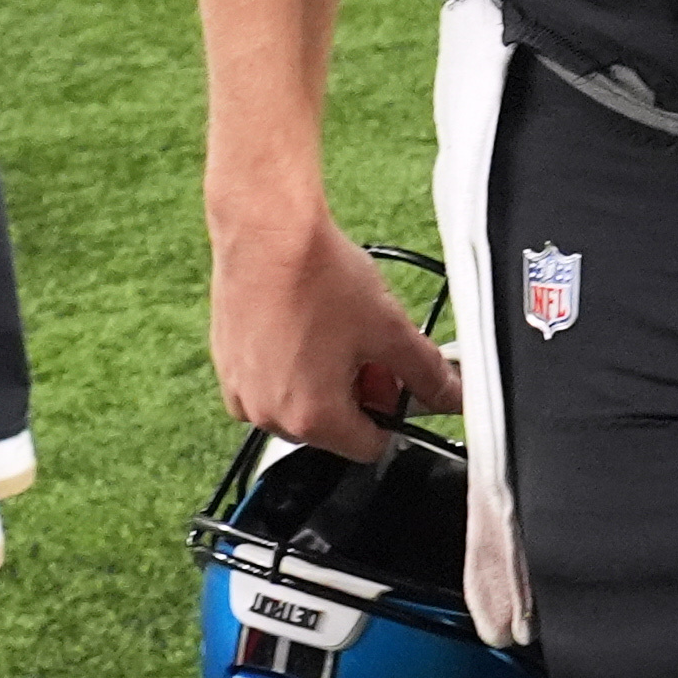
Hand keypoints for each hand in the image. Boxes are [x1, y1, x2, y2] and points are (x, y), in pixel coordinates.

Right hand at [209, 204, 460, 460]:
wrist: (267, 230)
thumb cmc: (318, 276)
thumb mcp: (390, 329)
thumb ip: (427, 373)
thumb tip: (451, 396)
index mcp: (312, 419)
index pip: (370, 446)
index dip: (392, 411)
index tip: (394, 377)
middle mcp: (269, 416)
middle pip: (333, 426)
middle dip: (358, 392)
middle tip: (368, 344)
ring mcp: (242, 391)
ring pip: (301, 403)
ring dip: (323, 378)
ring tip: (335, 327)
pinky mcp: (226, 365)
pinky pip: (269, 382)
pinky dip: (290, 363)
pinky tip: (304, 322)